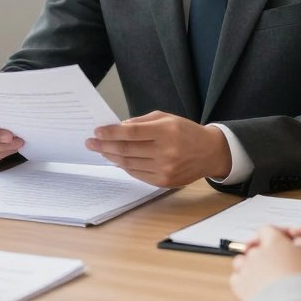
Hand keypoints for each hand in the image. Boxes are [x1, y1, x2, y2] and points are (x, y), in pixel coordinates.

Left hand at [84, 111, 230, 186]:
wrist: (210, 152)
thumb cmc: (186, 132)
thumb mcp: (166, 118)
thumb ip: (141, 123)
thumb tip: (117, 128)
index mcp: (166, 131)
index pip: (131, 133)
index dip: (111, 133)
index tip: (97, 131)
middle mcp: (166, 152)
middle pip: (127, 150)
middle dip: (104, 145)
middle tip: (91, 142)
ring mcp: (165, 169)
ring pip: (129, 164)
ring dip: (111, 157)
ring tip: (101, 150)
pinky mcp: (164, 182)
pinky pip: (137, 174)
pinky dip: (124, 167)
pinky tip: (117, 160)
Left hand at [230, 226, 300, 300]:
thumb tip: (296, 242)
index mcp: (274, 241)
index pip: (266, 230)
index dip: (272, 236)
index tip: (279, 245)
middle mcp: (257, 252)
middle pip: (253, 247)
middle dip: (262, 254)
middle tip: (274, 265)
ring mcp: (246, 269)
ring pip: (241, 261)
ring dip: (249, 266)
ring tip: (263, 277)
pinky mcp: (240, 286)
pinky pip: (236, 278)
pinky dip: (243, 281)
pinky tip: (255, 287)